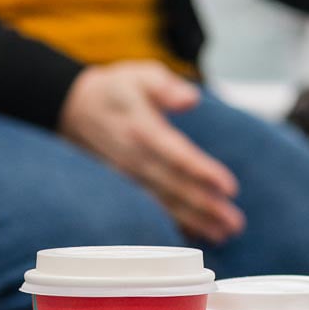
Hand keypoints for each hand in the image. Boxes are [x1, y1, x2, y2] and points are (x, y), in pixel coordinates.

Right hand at [58, 61, 243, 244]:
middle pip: (174, 186)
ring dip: (193, 221)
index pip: (176, 155)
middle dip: (205, 206)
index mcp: (141, 128)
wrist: (73, 107)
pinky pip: (149, 208)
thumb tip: (191, 98)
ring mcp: (125, 176)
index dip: (203, 172)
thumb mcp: (140, 75)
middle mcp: (133, 157)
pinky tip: (193, 234)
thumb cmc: (116, 90)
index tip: (230, 187)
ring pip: (163, 203)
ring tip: (222, 234)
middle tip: (235, 223)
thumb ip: (166, 86)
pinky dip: (171, 223)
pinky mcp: (122, 186)